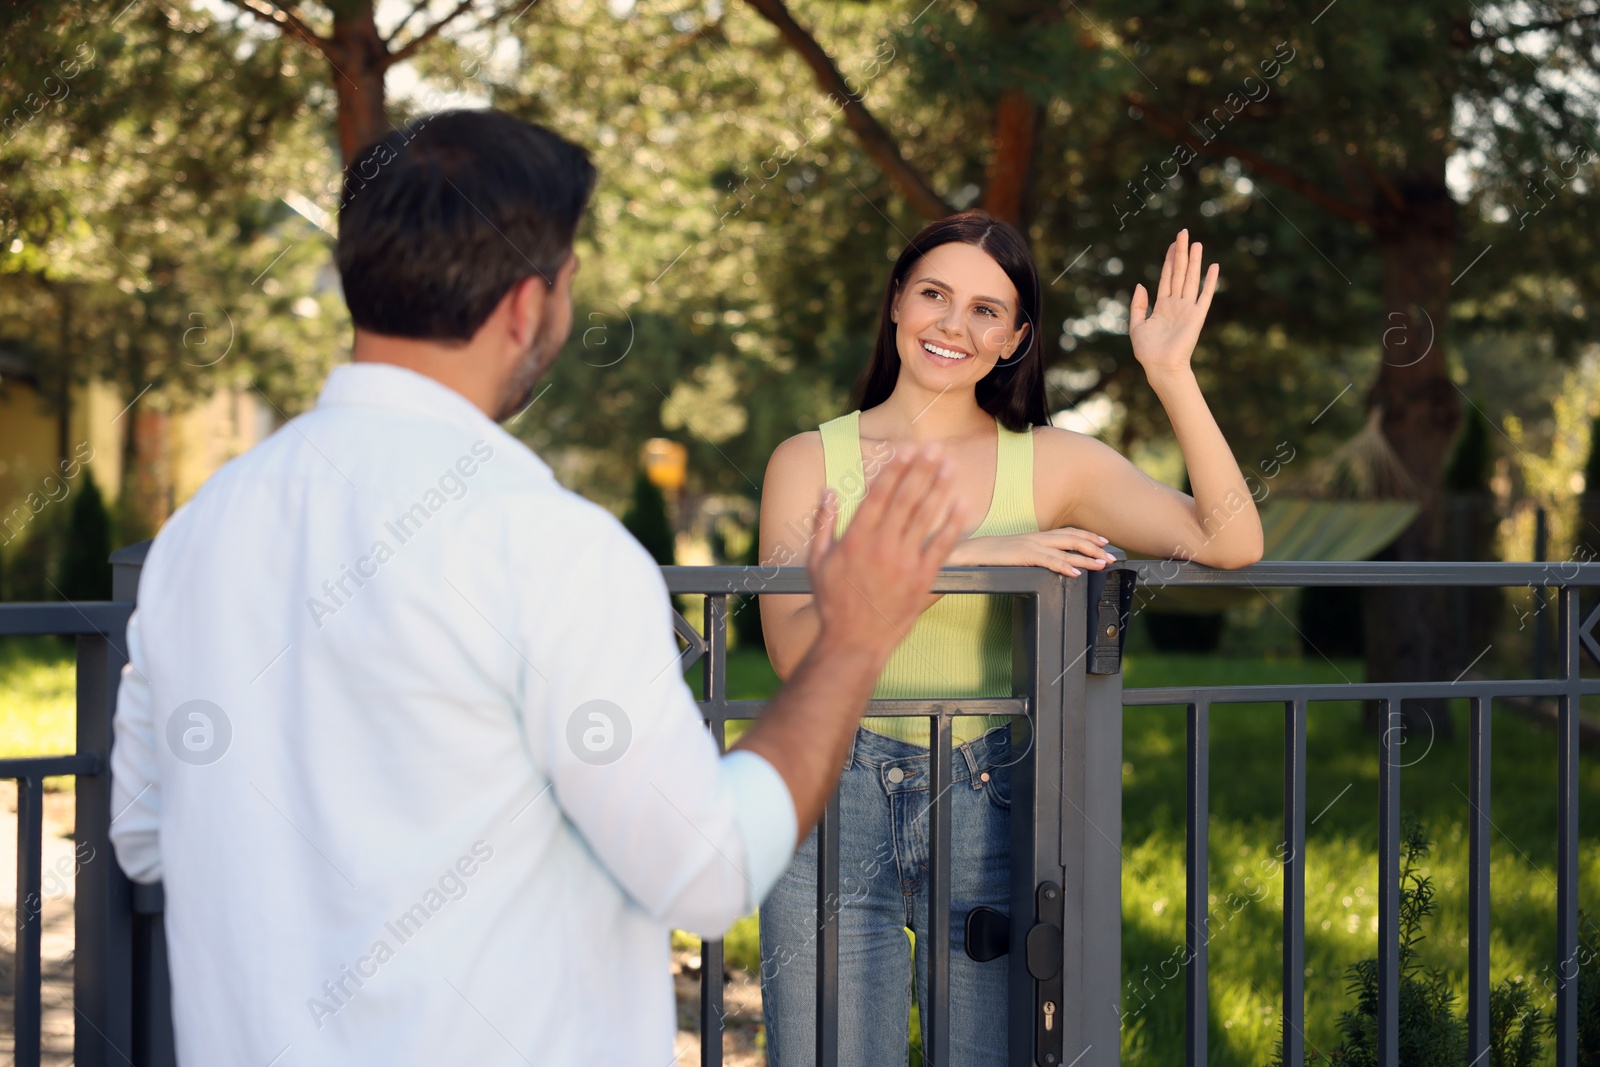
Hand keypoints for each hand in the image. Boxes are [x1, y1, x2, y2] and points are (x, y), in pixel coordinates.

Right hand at [805, 446, 965, 662]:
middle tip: (935, 448)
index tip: (906, 449)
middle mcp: (881, 547)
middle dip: (921, 471)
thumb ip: (822, 524)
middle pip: (905, 500)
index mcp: (855, 540)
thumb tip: (828, 492)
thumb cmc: (832, 602)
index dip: (894, 470)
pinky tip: (962, 503)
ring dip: (939, 489)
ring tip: (950, 466)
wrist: (853, 642)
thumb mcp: (816, 562)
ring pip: (925, 518)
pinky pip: (941, 547)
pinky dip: (952, 524)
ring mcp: (903, 563)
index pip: (878, 496)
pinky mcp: (922, 579)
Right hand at [951, 527, 1113, 576]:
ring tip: (1102, 564)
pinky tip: (1076, 572)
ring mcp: (1030, 545)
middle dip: (1093, 546)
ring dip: (1086, 557)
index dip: (1087, 536)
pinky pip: (1048, 561)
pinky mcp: (1022, 555)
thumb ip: (1032, 554)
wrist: (969, 552)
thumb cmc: (990, 555)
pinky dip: (1064, 566)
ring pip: (1065, 550)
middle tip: (1111, 555)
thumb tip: (1047, 562)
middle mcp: (1036, 537)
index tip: (1104, 541)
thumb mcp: (1015, 552)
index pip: (1067, 533)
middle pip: (1072, 539)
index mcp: (1035, 536)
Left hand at [1128, 229, 1218, 380]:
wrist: (1160, 366)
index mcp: (1162, 305)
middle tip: (1183, 233)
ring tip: (1197, 243)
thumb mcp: (1136, 325)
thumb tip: (1140, 285)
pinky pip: (1205, 295)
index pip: (1167, 277)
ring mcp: (1187, 308)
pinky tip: (1214, 267)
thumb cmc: (1148, 351)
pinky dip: (1210, 281)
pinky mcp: (1196, 316)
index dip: (1169, 260)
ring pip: (1191, 279)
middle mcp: (1176, 303)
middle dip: (1181, 253)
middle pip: (1179, 273)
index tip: (1173, 244)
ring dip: (1195, 261)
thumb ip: (1138, 305)